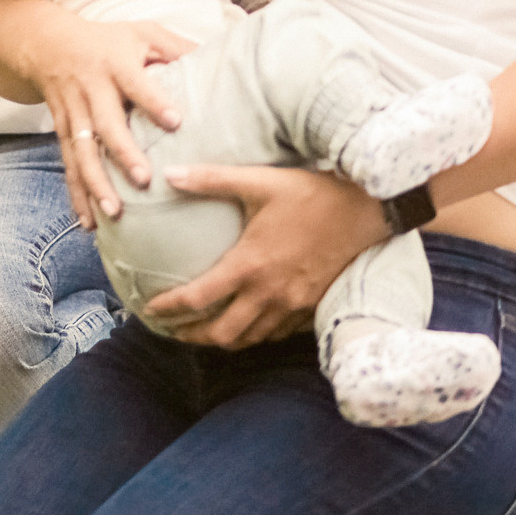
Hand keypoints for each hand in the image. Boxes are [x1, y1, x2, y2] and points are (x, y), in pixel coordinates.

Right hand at [20, 10, 193, 228]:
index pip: (136, 83)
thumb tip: (222, 61)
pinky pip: (68, 166)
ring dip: (96, 184)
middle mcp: (91, 90)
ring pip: (82, 152)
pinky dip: (76, 195)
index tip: (176, 121)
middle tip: (144, 179)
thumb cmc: (108, 40)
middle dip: (123, 154)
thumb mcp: (143, 33)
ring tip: (114, 211)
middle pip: (106, 124)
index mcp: (116, 64)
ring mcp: (73, 114)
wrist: (47, 44)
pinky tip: (88, 222)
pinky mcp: (62, 132)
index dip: (154, 100)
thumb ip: (179, 48)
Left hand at [142, 164, 388, 348]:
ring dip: (223, 340)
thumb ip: (212, 179)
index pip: (198, 298)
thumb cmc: (312, 193)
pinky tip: (248, 326)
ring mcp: (293, 304)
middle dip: (192, 336)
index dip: (169, 308)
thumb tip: (169, 174)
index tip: (149, 310)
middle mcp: (269, 292)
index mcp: (250, 264)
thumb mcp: (260, 181)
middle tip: (173, 331)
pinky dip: (257, 335)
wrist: (366, 211)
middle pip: (222, 332)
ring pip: (251, 339)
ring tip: (204, 333)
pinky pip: (278, 333)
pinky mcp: (311, 306)